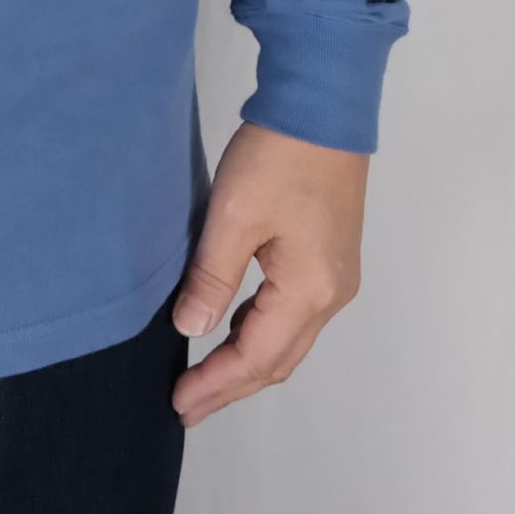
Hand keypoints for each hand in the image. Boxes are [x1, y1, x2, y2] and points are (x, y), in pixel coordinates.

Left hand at [169, 121, 367, 425]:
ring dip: (246, 362)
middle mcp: (331, 293)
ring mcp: (334, 276)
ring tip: (203, 379)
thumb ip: (212, 278)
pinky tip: (231, 331)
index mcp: (310, 289)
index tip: (180, 402)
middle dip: (231, 385)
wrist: (324, 107)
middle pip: (278, 359)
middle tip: (188, 407)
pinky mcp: (328, 257)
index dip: (216, 383)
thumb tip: (190, 329)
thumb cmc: (281, 154)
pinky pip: (292, 313)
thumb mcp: (234, 216)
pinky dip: (259, 332)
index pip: (257, 357)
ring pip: (287, 339)